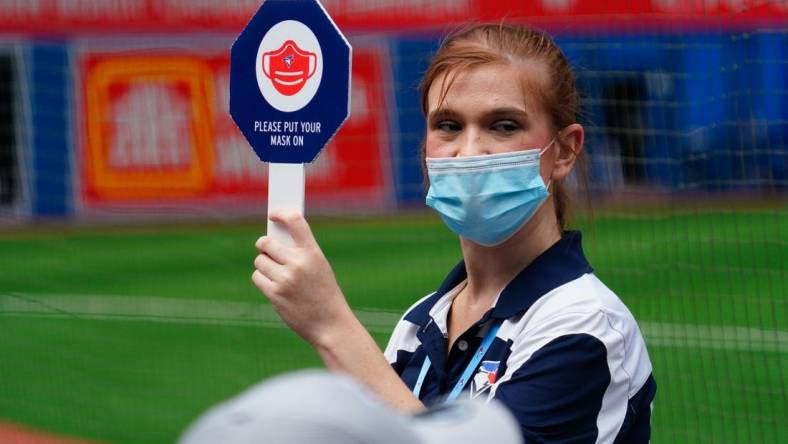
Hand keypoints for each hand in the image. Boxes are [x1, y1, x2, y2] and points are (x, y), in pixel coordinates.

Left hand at [252, 212, 353, 346]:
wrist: (330, 324)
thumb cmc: (325, 294)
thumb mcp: (320, 267)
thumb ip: (301, 253)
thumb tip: (275, 239)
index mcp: (313, 253)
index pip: (295, 222)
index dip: (281, 214)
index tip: (274, 214)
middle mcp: (298, 264)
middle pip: (266, 242)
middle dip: (264, 245)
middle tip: (266, 248)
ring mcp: (285, 280)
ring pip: (260, 261)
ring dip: (264, 265)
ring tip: (276, 272)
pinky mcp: (275, 294)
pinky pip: (258, 277)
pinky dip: (262, 279)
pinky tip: (274, 285)